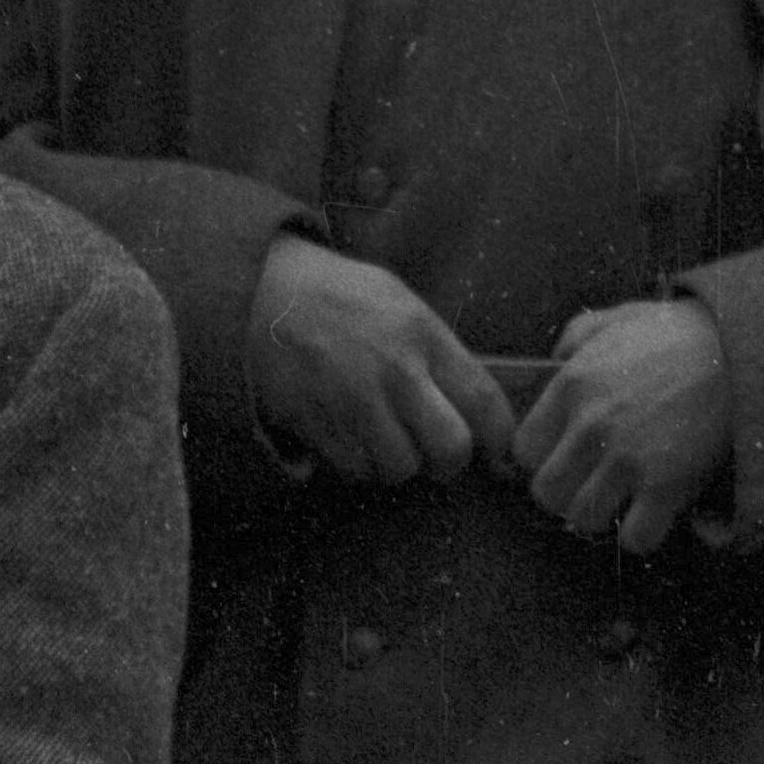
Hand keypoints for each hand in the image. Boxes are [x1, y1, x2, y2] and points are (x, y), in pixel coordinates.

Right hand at [246, 238, 517, 484]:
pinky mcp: (317, 425)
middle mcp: (396, 371)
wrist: (261, 294)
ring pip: (400, 468)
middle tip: (434, 451)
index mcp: (423, 334)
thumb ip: (438, 351)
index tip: (499, 452)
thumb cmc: (338, 297)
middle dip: (448, 462)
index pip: (485, 401)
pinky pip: (355, 469)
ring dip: (396, 462)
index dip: (501, 438)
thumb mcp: (399, 303)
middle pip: (450, 450)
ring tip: (381, 434)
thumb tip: (476, 406)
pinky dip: (356, 463)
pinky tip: (347, 433)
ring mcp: (355, 402)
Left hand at [516, 297, 734, 553]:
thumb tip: (556, 357)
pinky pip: (635, 538)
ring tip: (624, 499)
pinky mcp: (667, 486)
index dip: (544, 458)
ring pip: (584, 520)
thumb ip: (580, 333)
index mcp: (572, 385)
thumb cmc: (682, 334)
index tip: (566, 456)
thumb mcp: (623, 317)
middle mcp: (591, 426)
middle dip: (566, 493)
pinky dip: (643, 534)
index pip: (524, 449)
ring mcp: (627, 459)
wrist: (743, 351)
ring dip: (604, 515)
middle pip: (546, 493)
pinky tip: (655, 512)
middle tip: (592, 484)